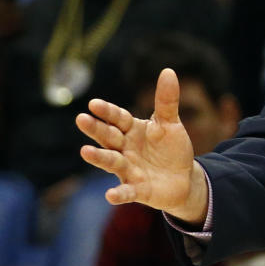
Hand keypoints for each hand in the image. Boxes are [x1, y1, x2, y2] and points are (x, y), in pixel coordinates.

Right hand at [75, 68, 208, 223]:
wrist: (183, 179)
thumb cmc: (171, 149)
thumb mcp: (170, 123)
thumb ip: (166, 101)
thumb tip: (168, 70)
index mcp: (133, 131)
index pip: (118, 118)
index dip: (107, 111)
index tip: (94, 103)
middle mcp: (126, 149)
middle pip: (109, 137)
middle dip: (96, 129)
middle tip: (81, 119)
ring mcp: (129, 170)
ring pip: (112, 162)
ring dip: (99, 157)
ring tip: (85, 151)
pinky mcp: (138, 189)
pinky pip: (127, 192)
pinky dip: (119, 193)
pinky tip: (110, 195)